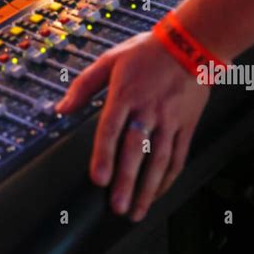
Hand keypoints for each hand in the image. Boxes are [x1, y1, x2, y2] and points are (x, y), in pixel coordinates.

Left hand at [55, 31, 209, 220]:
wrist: (192, 42)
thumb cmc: (147, 50)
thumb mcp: (111, 59)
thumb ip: (84, 85)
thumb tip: (60, 108)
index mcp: (126, 93)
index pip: (111, 128)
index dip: (104, 155)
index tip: (98, 179)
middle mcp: (148, 109)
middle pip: (135, 150)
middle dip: (127, 182)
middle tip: (117, 207)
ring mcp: (169, 119)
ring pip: (159, 159)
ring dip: (148, 188)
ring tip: (137, 211)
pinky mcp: (187, 125)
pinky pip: (178, 155)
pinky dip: (169, 177)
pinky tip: (158, 192)